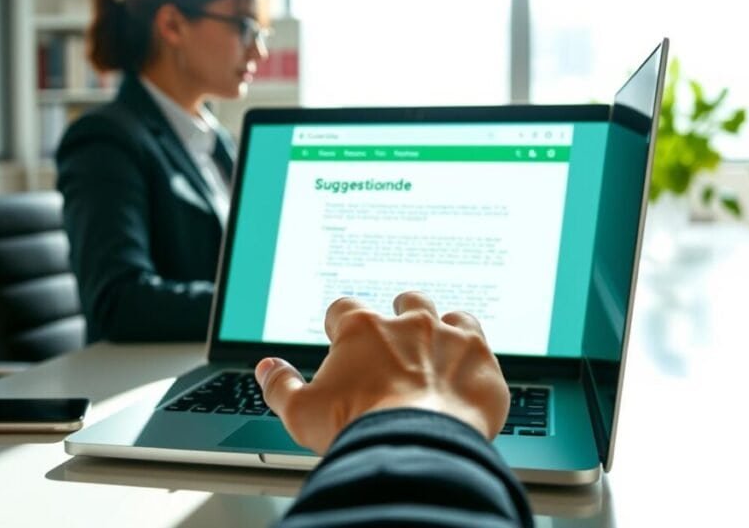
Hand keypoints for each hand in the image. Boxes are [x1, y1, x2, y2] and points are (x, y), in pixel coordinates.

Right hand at [255, 291, 510, 453]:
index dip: (341, 323)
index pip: (344, 309)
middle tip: (396, 336)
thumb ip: (281, 385)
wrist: (416, 447)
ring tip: (439, 344)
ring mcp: (448, 337)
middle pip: (404, 301)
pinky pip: (479, 340)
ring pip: (447, 314)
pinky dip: (472, 352)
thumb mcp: (302, 412)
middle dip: (399, 314)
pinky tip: (467, 368)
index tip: (341, 337)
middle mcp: (407, 324)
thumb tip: (268, 369)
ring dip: (441, 326)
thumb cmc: (358, 429)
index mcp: (361, 330)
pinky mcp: (480, 358)